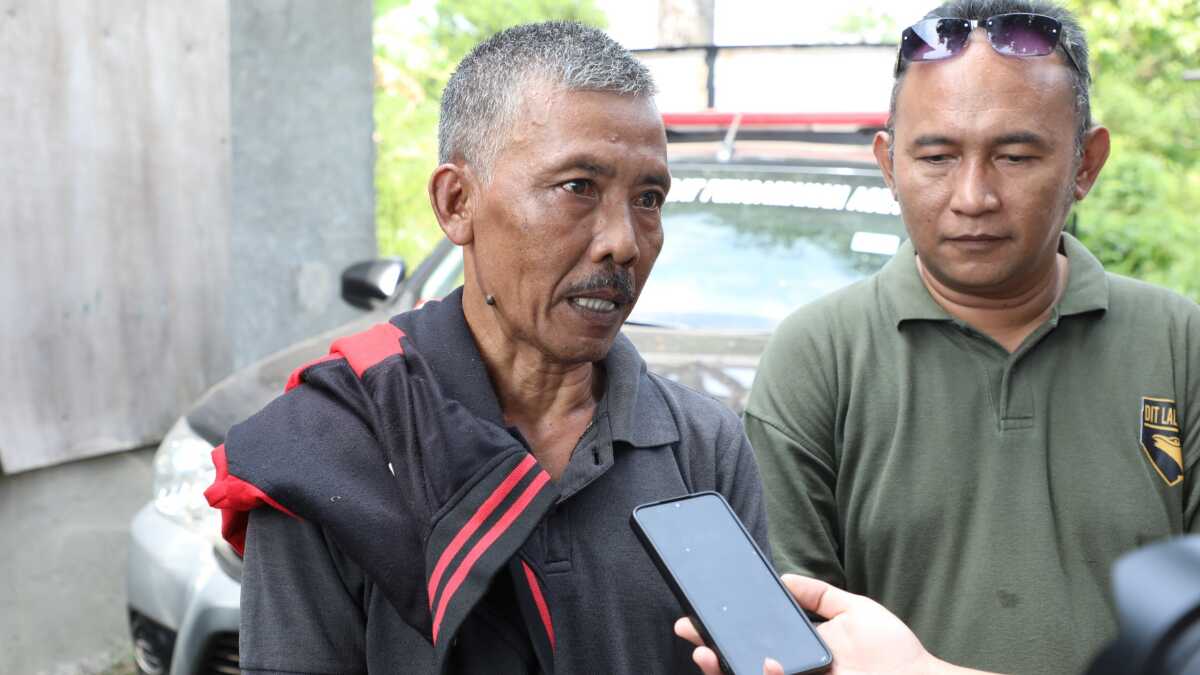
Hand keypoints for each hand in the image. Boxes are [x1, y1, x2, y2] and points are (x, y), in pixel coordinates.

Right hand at [674, 574, 940, 674]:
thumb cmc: (896, 654)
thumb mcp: (855, 611)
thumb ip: (819, 594)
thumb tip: (783, 576)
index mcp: (798, 654)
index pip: (751, 645)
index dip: (721, 634)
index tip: (698, 617)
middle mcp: (792, 673)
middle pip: (739, 665)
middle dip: (709, 651)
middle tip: (690, 633)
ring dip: (723, 669)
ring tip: (708, 652)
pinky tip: (767, 664)